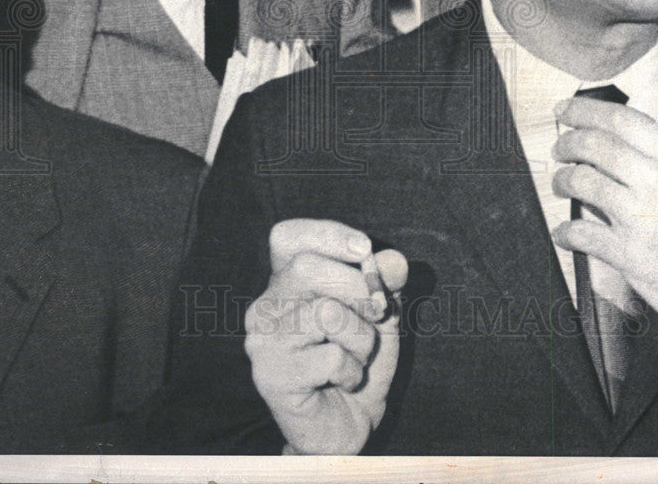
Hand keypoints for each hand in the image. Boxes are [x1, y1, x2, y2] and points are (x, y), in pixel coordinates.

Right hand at [244, 219, 407, 454]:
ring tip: (358, 355)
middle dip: (358, 287)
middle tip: (378, 312)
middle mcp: (267, 305)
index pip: (288, 236)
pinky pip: (329, 357)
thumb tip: (394, 262)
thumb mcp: (382, 313)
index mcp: (287, 281)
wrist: (351, 422)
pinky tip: (343, 381)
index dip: (326, 234)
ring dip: (361, 337)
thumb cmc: (360, 358)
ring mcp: (263, 340)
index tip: (364, 249)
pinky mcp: (270, 376)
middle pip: (306, 268)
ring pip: (325, 313)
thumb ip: (386, 282)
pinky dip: (352, 369)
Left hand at [550, 97, 657, 386]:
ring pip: (583, 182)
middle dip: (568, 143)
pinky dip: (565, 231)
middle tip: (558, 149)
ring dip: (562, 181)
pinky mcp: (632, 255)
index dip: (584, 110)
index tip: (563, 109)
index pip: (622, 120)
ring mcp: (645, 218)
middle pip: (597, 146)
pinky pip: (582, 233)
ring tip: (560, 184)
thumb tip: (616, 141)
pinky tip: (563, 234)